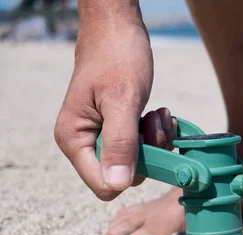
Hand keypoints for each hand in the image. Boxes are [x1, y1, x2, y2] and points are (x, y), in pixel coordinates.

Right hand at [54, 9, 175, 199]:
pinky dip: (155, 132)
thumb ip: (120, 144)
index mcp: (74, 139)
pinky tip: (157, 113)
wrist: (118, 31)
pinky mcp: (117, 130)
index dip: (130, 173)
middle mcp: (84, 143)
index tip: (146, 144)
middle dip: (146, 151)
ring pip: (137, 162)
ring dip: (155, 140)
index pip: (104, 185)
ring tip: (156, 113)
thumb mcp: (122, 101)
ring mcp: (101, 137)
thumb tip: (118, 184)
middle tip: (152, 121)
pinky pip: (142, 147)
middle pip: (124, 176)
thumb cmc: (117, 58)